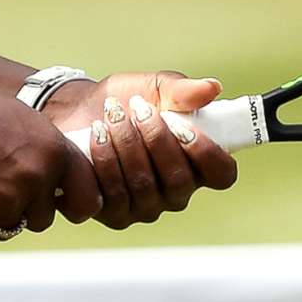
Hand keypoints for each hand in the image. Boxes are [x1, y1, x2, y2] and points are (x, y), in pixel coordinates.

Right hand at [0, 76, 99, 241]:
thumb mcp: (26, 122)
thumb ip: (48, 155)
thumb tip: (61, 187)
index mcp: (55, 153)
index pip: (87, 200)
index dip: (74, 205)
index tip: (61, 205)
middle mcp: (36, 179)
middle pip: (42, 219)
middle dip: (24, 208)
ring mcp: (6, 199)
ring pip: (9, 226)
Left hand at [40, 71, 240, 229]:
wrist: (79, 110)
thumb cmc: (125, 101)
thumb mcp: (155, 87)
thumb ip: (183, 90)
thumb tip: (212, 88)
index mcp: (196, 164)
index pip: (221, 174)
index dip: (208, 154)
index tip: (182, 125)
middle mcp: (175, 193)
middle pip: (180, 180)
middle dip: (156, 139)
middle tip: (138, 108)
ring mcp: (145, 207)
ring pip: (144, 185)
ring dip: (127, 143)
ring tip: (113, 113)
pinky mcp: (113, 214)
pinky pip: (114, 194)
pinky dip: (105, 158)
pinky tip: (96, 133)